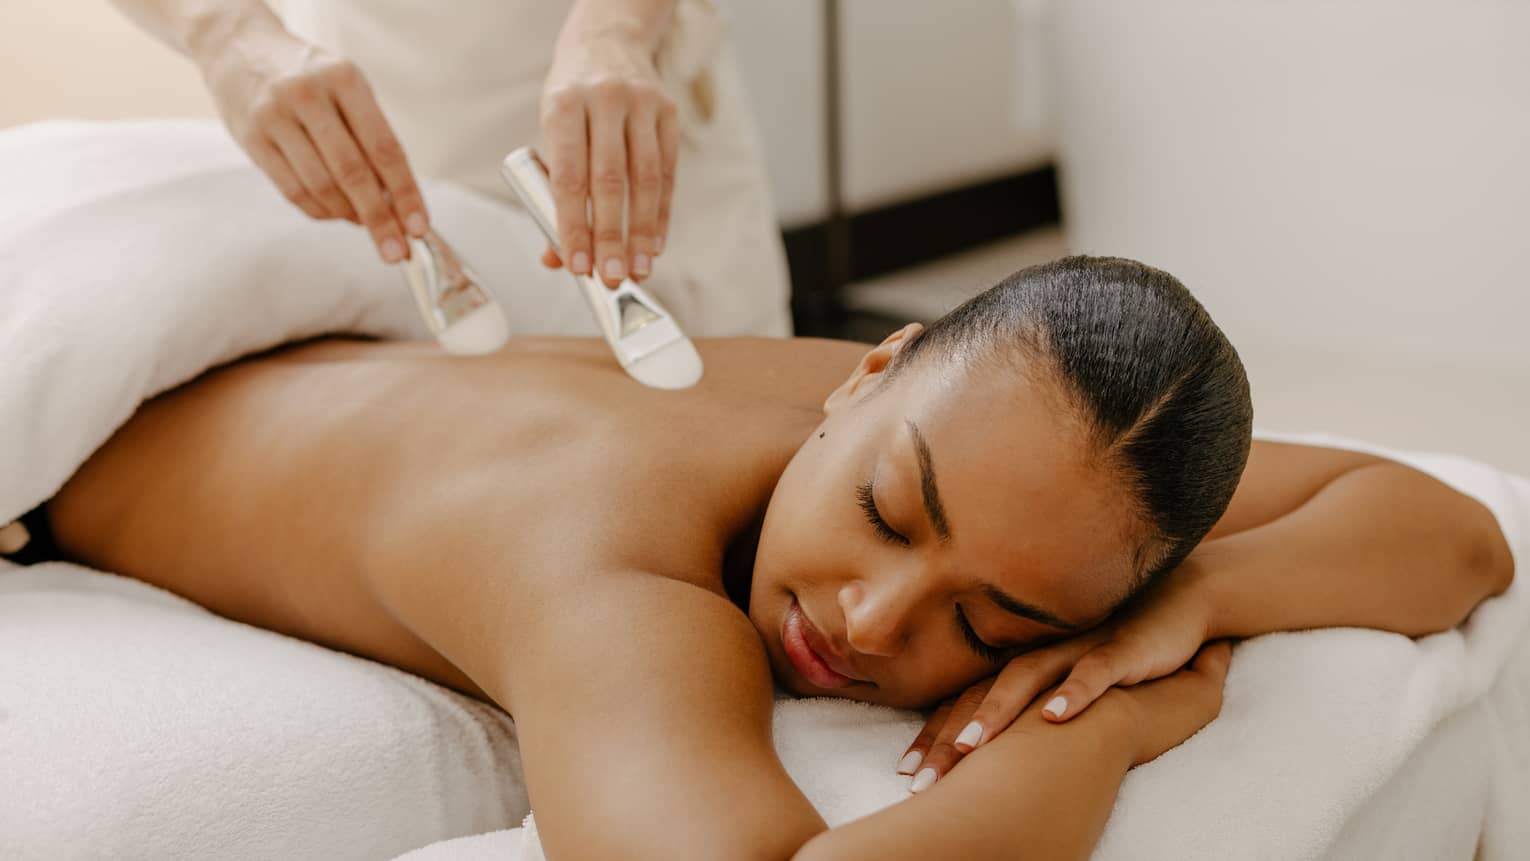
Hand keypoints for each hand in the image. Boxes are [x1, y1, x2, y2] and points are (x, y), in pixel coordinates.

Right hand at [194, 18, 427, 262]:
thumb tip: (398, 200)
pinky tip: (335, 214)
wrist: (240, 50)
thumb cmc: (311, 79)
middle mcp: (308, 95)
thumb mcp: (347, 89)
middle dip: (379, 219)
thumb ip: (371, 137)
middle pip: (352, 173)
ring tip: (363, 223)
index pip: (384, 147)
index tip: (419, 227)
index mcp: (345, 79)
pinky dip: (320, 211)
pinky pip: (292, 190)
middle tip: (397, 251)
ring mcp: (275, 116)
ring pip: (320, 186)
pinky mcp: (251, 138)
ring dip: (348, 215)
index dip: (405, 193)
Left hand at [539, 33, 678, 286]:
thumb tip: (556, 257)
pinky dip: (661, 213)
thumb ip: (550, 194)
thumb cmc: (571, 100)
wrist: (607, 43)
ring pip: (645, 179)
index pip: (568, 176)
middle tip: (611, 277)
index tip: (576, 265)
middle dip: (610, 236)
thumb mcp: (550, 134)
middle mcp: (603, 99)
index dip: (572, 225)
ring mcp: (641, 103)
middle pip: (610, 181)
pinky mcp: (669, 112)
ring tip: (639, 269)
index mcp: (562, 104)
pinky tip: (656, 243)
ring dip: (642, 231)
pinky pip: (668, 172)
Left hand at [905, 640, 1231, 792]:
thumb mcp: (1066, 685)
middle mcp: (1038, 654)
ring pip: (1027, 679)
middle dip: (950, 738)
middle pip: (983, 695)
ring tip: (971, 747)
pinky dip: (1073, 694)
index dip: (937, 737)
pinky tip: (1054, 718)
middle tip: (923, 778)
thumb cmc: (1116, 653)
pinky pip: (1094, 673)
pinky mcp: (1121, 650)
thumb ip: (1031, 710)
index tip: (907, 773)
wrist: (1179, 602)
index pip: (967, 702)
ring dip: (998, 711)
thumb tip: (993, 753)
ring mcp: (1075, 649)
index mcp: (1021, 665)